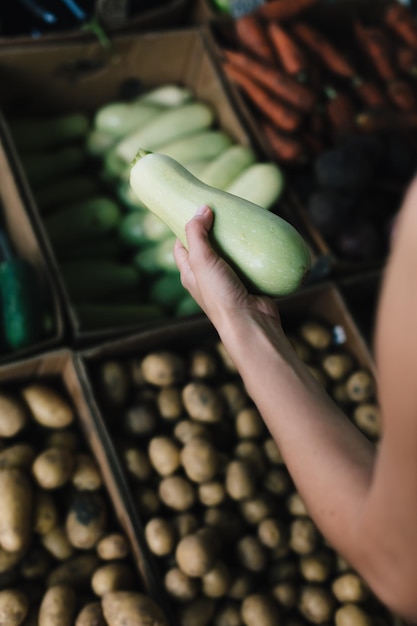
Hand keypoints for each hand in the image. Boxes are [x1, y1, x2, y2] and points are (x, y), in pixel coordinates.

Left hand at [174, 205, 280, 329]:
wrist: (250, 322)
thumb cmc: (220, 295)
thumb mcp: (201, 260)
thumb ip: (198, 233)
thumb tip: (202, 208)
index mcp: (190, 274)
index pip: (181, 247)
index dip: (184, 228)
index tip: (195, 211)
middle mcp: (207, 278)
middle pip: (207, 248)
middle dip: (213, 231)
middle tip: (222, 211)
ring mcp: (229, 281)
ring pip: (230, 255)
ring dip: (235, 241)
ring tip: (242, 221)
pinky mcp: (249, 284)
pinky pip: (250, 264)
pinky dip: (253, 252)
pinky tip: (259, 239)